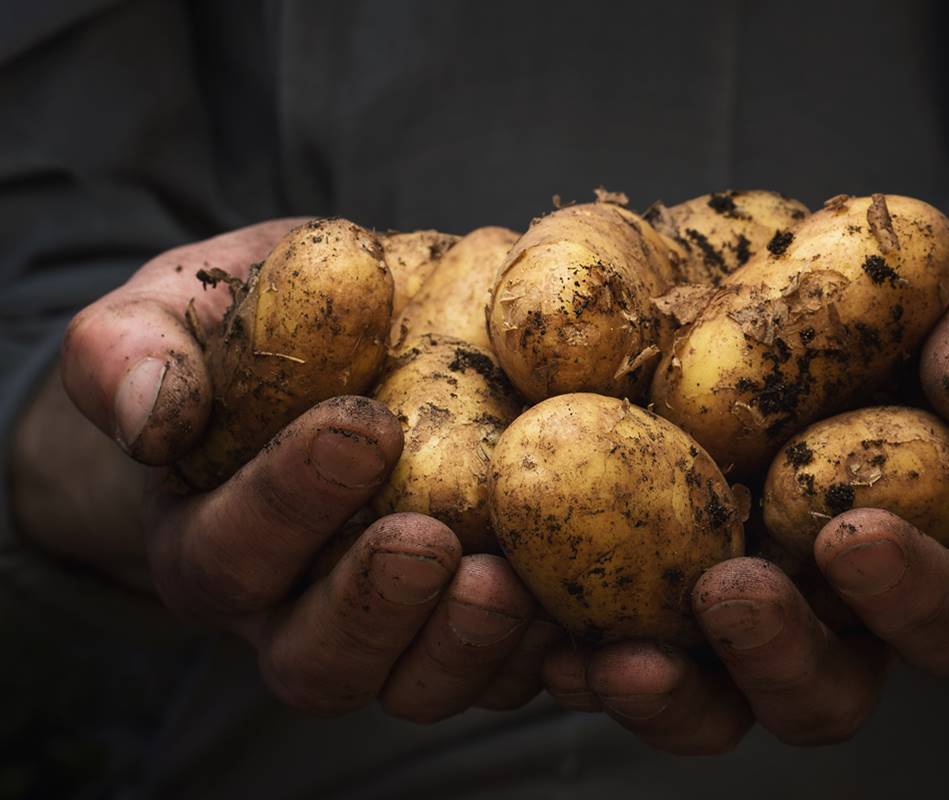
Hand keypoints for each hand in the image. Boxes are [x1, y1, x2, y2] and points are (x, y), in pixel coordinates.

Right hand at [30, 220, 562, 718]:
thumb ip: (137, 349)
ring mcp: (392, 626)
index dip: (289, 502)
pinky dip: (546, 647)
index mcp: (215, 538)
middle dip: (375, 604)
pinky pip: (505, 666)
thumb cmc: (247, 336)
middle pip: (318, 658)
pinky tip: (586, 603)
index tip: (361, 425)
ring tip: (513, 580)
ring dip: (466, 644)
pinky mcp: (470, 624)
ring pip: (415, 681)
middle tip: (432, 538)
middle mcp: (295, 608)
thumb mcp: (177, 312)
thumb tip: (150, 416)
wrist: (335, 354)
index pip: (232, 551)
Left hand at [542, 282, 948, 753]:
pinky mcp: (658, 619)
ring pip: (717, 706)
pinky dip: (586, 663)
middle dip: (775, 654)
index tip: (852, 533)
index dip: (910, 592)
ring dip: (667, 693)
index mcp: (929, 568)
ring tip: (611, 654)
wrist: (826, 368)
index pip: (947, 614)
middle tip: (728, 591)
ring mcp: (740, 633)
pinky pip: (626, 667)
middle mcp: (836, 625)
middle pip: (822, 693)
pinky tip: (544, 635)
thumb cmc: (903, 353)